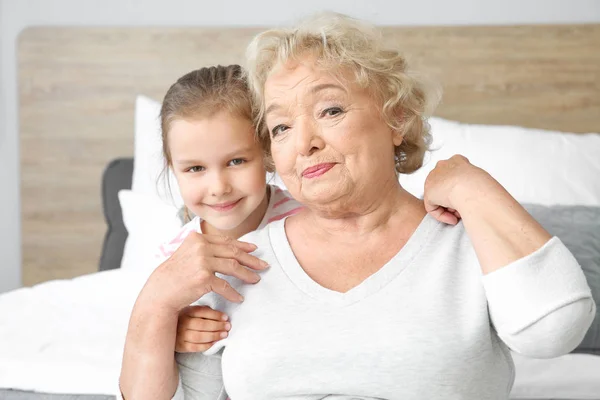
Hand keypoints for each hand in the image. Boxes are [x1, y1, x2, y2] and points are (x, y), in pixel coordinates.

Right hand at [147, 232, 268, 313]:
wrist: (160, 291)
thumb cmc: (174, 275)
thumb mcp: (187, 254)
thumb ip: (204, 248)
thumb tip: (228, 248)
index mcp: (197, 238)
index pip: (225, 241)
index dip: (242, 245)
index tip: (254, 249)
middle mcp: (200, 247)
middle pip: (233, 252)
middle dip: (251, 259)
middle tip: (263, 265)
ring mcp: (202, 261)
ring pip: (233, 267)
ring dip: (247, 275)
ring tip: (255, 279)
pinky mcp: (203, 278)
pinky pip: (225, 285)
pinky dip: (233, 293)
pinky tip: (239, 298)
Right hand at [175, 305, 230, 352]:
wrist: (167, 330)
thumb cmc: (185, 319)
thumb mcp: (192, 311)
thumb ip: (204, 311)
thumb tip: (221, 317)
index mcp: (186, 311)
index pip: (203, 311)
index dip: (216, 315)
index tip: (226, 317)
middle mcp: (182, 322)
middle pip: (202, 325)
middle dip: (218, 326)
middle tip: (228, 327)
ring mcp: (180, 335)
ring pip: (199, 336)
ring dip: (214, 336)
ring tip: (224, 335)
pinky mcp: (180, 346)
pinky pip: (195, 347)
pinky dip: (206, 345)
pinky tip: (214, 343)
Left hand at [423, 155, 489, 224]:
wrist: (469, 186)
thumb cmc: (480, 184)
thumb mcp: (482, 181)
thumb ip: (473, 186)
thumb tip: (472, 197)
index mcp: (457, 161)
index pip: (455, 174)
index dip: (462, 189)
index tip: (469, 198)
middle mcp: (442, 167)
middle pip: (445, 187)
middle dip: (454, 199)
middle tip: (464, 208)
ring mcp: (433, 179)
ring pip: (439, 198)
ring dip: (449, 208)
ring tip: (460, 214)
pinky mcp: (428, 192)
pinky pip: (433, 208)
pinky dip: (442, 216)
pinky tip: (453, 219)